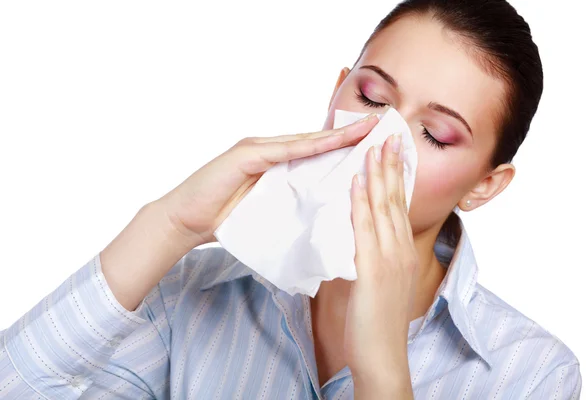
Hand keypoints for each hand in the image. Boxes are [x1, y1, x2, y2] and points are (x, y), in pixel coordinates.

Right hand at [158, 114, 379, 245]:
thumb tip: (322, 210)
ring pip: (305, 141)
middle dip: (350, 134)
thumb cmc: (227, 220)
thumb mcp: (270, 211)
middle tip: (381, 125)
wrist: (186, 221)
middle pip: (317, 141)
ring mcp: (258, 149)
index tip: (375, 143)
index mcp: (279, 164)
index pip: (318, 152)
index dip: (346, 146)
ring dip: (336, 135)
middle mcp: (271, 151)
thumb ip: (292, 203)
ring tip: (366, 128)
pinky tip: (331, 142)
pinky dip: (308, 146)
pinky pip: (283, 151)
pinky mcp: (245, 155)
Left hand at [344, 134, 417, 398]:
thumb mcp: (376, 281)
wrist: (382, 354)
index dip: (395, 177)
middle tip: (387, 136)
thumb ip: (368, 257)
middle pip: (395, 199)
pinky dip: (362, 204)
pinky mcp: (375, 270)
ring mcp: (390, 258)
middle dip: (390, 166)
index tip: (391, 152)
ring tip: (373, 147)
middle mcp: (401, 249)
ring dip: (377, 175)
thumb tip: (353, 238)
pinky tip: (357, 183)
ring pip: (384, 208)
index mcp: (401, 251)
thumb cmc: (375, 321)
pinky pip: (367, 230)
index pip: (398, 205)